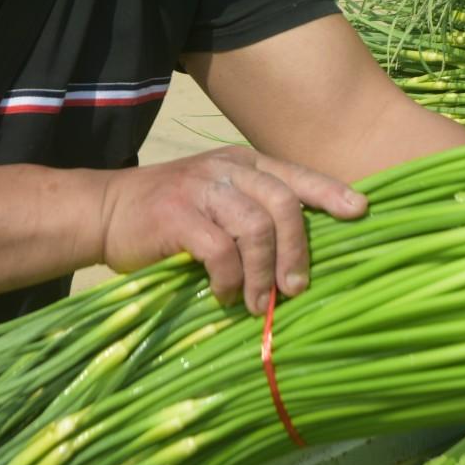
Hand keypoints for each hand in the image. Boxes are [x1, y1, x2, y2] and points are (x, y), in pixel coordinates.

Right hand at [98, 147, 367, 314]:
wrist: (105, 210)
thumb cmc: (168, 213)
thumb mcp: (215, 198)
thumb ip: (251, 211)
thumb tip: (298, 256)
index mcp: (241, 162)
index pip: (294, 175)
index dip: (329, 192)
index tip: (359, 212)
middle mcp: (225, 169)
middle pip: (282, 203)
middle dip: (297, 249)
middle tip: (295, 288)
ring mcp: (200, 189)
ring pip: (255, 227)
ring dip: (263, 272)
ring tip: (257, 302)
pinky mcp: (176, 216)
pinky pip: (220, 250)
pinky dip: (228, 279)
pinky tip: (223, 295)